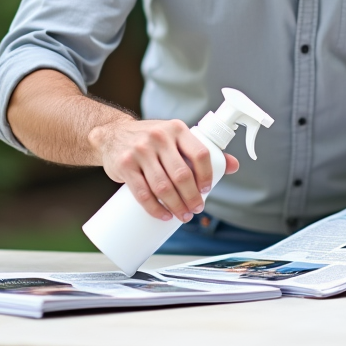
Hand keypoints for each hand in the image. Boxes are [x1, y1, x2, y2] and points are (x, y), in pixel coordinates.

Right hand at [88, 119, 238, 222]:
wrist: (112, 134)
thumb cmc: (151, 140)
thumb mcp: (175, 138)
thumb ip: (200, 151)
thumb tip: (233, 165)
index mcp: (177, 129)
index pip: (200, 153)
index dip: (207, 176)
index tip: (206, 191)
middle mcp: (159, 137)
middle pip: (182, 174)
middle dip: (192, 198)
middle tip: (195, 209)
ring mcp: (140, 150)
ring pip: (163, 186)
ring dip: (176, 206)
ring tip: (182, 215)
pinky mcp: (124, 165)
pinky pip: (142, 192)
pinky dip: (155, 208)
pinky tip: (163, 215)